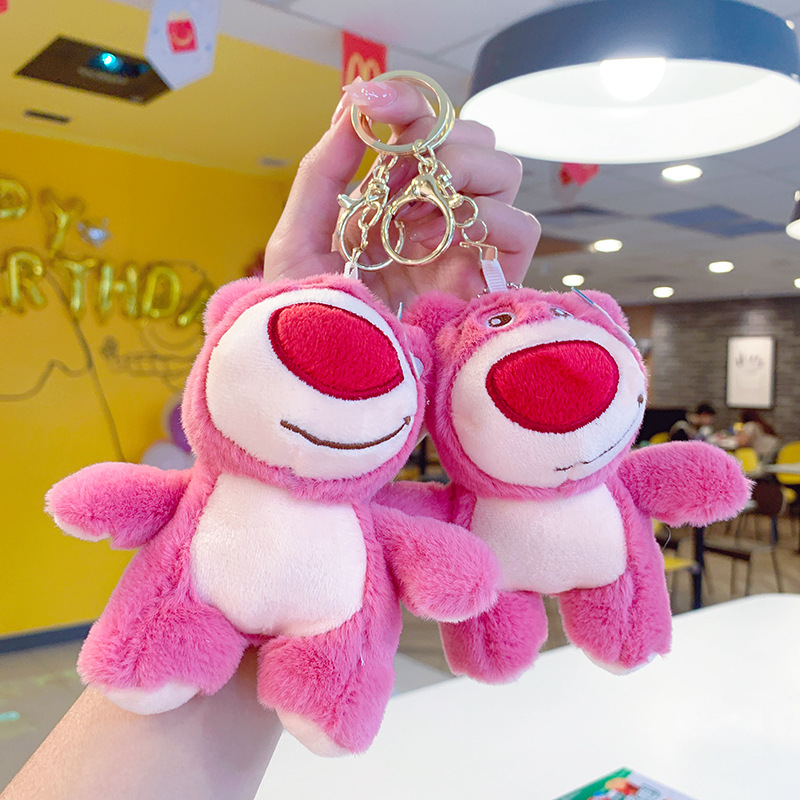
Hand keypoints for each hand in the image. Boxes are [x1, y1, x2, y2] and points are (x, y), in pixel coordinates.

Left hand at [263, 77, 540, 309]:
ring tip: (416, 210)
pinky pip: (521, 228)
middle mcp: (437, 218)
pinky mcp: (490, 284)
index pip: (422, 132)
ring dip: (464, 171)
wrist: (325, 377)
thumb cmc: (306, 315)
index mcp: (394, 202)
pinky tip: (445, 236)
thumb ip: (324, 171)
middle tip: (395, 174)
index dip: (406, 102)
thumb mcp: (299, 237)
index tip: (371, 100)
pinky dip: (492, 217)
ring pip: (505, 171)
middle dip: (439, 136)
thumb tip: (353, 107)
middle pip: (474, 140)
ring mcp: (466, 248)